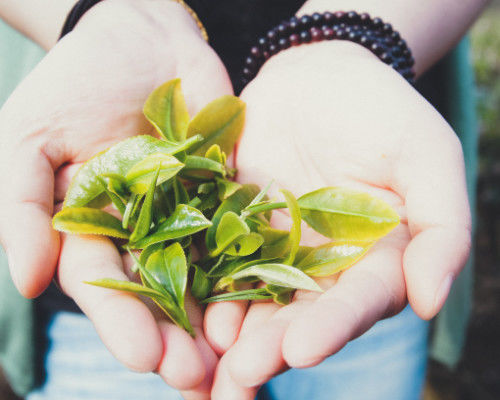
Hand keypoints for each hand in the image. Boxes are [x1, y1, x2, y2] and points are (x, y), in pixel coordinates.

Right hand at [0, 0, 230, 395]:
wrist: (139, 35)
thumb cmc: (76, 81)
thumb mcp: (31, 139)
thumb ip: (25, 209)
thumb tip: (25, 284)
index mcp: (95, 228)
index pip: (105, 286)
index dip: (122, 322)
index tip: (144, 359)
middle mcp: (145, 230)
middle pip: (159, 292)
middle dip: (175, 335)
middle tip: (196, 376)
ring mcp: (190, 213)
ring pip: (204, 273)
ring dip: (217, 317)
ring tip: (236, 359)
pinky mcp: (228, 191)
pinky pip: (242, 231)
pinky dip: (252, 267)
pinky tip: (268, 300)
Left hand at [204, 41, 470, 398]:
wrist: (315, 76)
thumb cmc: (379, 109)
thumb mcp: (426, 156)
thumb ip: (441, 228)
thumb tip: (431, 301)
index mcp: (375, 257)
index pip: (357, 301)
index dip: (333, 325)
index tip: (304, 348)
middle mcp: (325, 265)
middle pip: (302, 313)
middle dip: (274, 343)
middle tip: (244, 369)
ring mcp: (277, 248)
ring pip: (258, 298)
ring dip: (235, 329)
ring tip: (211, 355)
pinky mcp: (238, 227)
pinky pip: (221, 260)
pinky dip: (207, 285)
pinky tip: (190, 308)